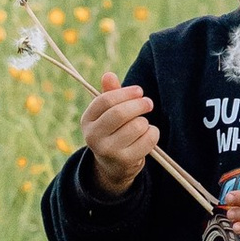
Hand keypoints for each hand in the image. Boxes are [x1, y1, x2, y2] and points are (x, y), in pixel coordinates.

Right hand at [83, 73, 156, 194]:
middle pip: (120, 113)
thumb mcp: (107, 113)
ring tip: (143, 124)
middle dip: (139, 105)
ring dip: (145, 121)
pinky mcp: (124, 161)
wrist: (113, 165)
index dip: (126, 93)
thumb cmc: (113, 130)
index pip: (106, 100)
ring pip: (136, 126)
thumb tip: (108, 75)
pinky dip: (153, 133)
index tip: (139, 91)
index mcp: (87, 120)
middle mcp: (93, 137)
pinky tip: (148, 134)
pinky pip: (147, 140)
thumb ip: (110, 93)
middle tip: (149, 103)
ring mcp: (108, 151)